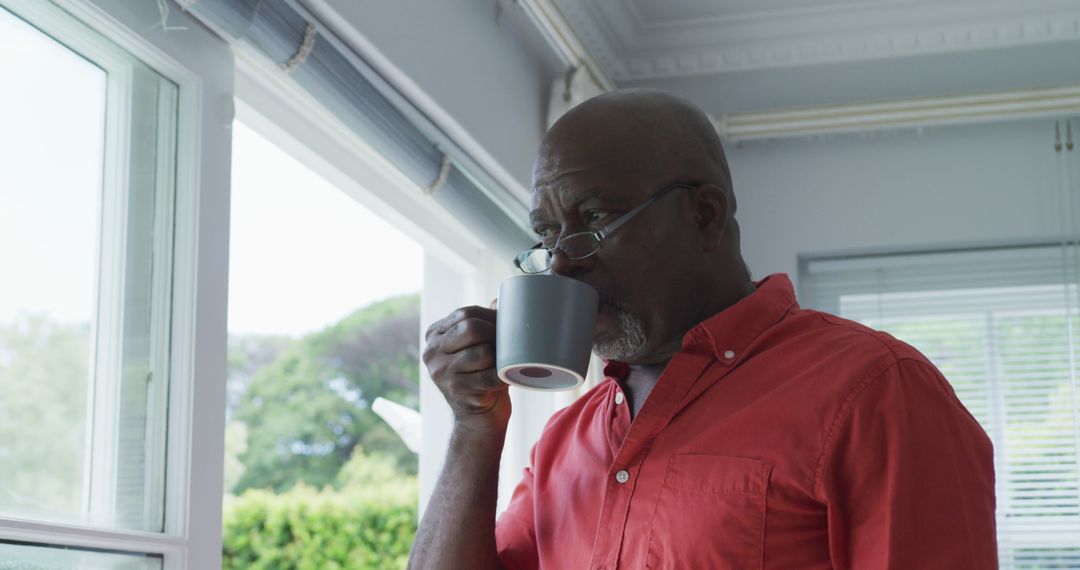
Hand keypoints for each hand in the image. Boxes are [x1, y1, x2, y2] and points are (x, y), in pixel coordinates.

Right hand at [423, 305, 509, 432]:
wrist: (479, 419)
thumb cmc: (483, 376)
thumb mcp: (479, 346)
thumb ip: (485, 322)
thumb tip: (499, 299)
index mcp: (435, 335)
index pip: (465, 313)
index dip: (491, 316)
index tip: (507, 325)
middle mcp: (432, 352)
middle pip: (472, 328)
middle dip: (496, 334)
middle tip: (509, 345)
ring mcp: (441, 372)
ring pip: (482, 351)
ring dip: (500, 358)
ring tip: (504, 364)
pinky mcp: (456, 390)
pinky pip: (489, 375)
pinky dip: (503, 376)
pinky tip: (505, 379)